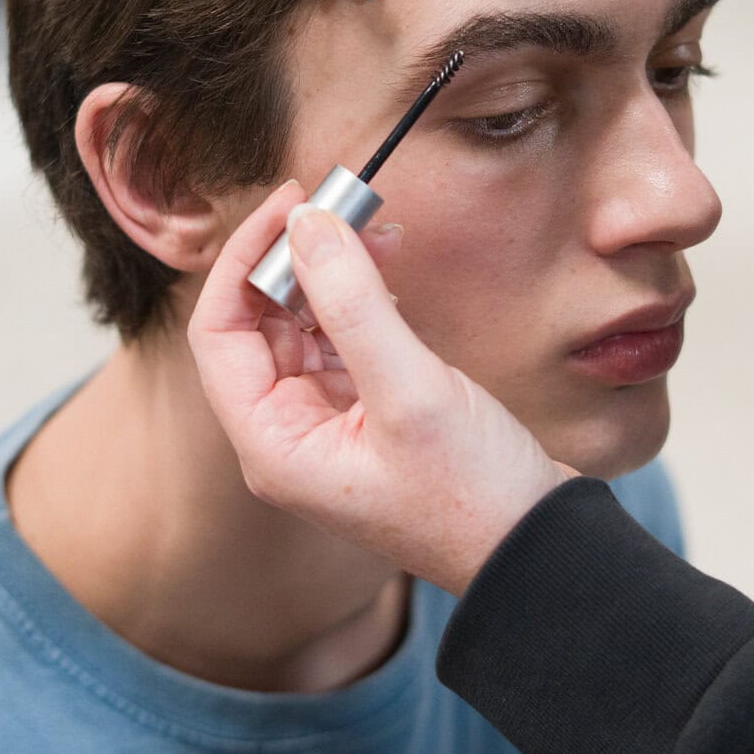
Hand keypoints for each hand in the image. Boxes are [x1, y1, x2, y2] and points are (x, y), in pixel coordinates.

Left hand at [189, 181, 572, 593]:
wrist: (535, 551)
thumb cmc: (472, 496)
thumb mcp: (410, 392)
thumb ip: (353, 304)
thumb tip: (307, 224)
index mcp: (272, 444)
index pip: (218, 332)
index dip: (244, 259)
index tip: (290, 203)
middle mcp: (288, 434)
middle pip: (257, 322)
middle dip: (294, 258)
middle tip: (341, 203)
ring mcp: (327, 424)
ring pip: (303, 324)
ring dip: (331, 272)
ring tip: (375, 227)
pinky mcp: (369, 412)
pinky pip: (344, 338)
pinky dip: (361, 297)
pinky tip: (389, 269)